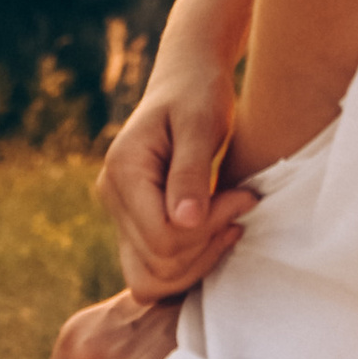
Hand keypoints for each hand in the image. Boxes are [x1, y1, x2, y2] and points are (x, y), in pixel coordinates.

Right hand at [99, 46, 255, 299]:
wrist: (187, 80)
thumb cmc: (199, 93)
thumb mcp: (201, 123)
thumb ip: (190, 172)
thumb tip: (186, 222)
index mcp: (123, 171)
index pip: (162, 236)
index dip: (208, 229)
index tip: (245, 197)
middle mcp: (112, 196)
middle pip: (157, 263)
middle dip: (207, 245)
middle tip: (243, 205)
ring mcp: (120, 214)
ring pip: (152, 278)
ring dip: (199, 262)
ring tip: (232, 224)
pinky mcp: (135, 223)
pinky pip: (155, 269)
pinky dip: (189, 264)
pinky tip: (219, 232)